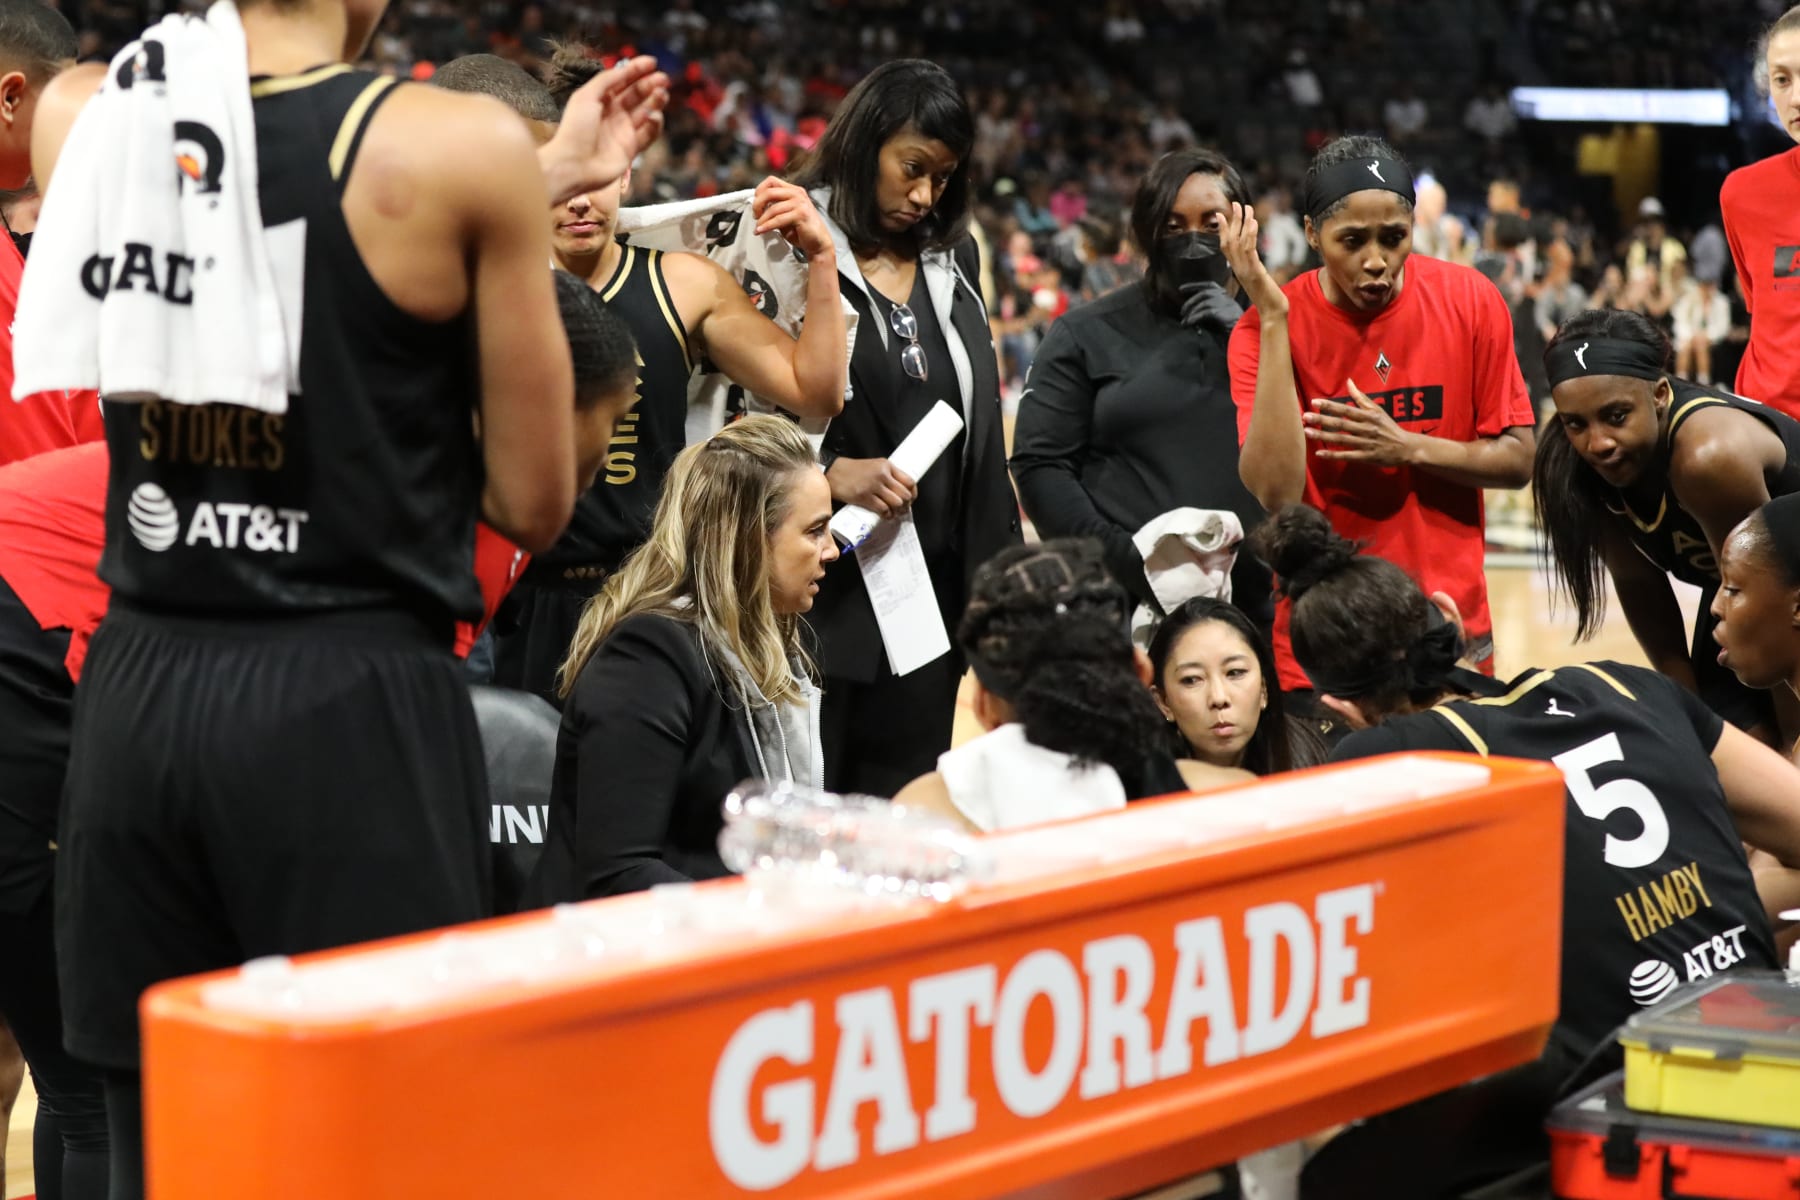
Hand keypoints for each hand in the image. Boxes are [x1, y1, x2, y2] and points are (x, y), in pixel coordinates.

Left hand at [543, 56, 669, 203]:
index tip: (652, 62)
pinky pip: (648, 134)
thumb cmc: (575, 129)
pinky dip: (655, 124)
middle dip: (650, 84)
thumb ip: (606, 80)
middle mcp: (613, 113)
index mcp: (600, 99)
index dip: (637, 69)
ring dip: (656, 101)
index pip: (623, 80)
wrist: (574, 165)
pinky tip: (654, 117)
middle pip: (637, 94)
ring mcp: (623, 131)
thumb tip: (624, 68)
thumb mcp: (586, 96)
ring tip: (662, 94)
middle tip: (663, 79)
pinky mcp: (631, 149)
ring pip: (646, 111)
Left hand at [752, 177, 834, 260]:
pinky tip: (761, 231)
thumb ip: (775, 207)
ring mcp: (800, 203)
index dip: (759, 191)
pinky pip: (778, 219)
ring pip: (773, 208)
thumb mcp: (785, 214)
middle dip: (757, 204)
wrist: (817, 243)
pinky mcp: (801, 215)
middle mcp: (797, 194)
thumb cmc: (801, 230)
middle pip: (769, 192)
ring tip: (758, 228)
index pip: (771, 181)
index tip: (756, 205)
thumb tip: (757, 206)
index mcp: (793, 190)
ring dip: (762, 220)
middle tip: (755, 216)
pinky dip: (767, 226)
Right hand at [826, 457, 916, 516]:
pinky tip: (886, 516)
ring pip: (896, 503)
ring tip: (894, 513)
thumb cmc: (853, 471)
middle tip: (903, 509)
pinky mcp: (865, 497)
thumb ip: (887, 475)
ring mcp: (874, 486)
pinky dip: (887, 515)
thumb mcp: (874, 466)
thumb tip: (900, 490)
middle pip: (905, 494)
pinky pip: (883, 509)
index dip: (913, 493)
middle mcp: (882, 475)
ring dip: (897, 511)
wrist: (834, 473)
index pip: (909, 481)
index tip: (911, 499)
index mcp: (887, 465)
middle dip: (906, 505)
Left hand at [1179, 281, 1240, 334]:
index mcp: (1225, 296)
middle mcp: (1225, 297)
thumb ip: (1205, 313)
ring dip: (1191, 313)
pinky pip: (1204, 313)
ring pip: (1203, 303)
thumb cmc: (1230, 328)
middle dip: (1190, 302)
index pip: (1208, 286)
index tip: (1181, 289)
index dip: (1194, 286)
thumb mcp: (1215, 318)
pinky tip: (1189, 324)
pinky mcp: (1222, 312)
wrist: (1243, 335)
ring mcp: (1225, 303)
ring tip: (1184, 322)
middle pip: (1204, 293)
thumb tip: (1189, 315)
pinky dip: (1194, 318)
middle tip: (1182, 312)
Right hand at [1221, 201, 1285, 314]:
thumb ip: (1255, 269)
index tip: (1221, 214)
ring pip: (1238, 243)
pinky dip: (1249, 235)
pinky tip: (1253, 223)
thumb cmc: (1269, 299)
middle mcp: (1238, 269)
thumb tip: (1254, 263)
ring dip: (1241, 224)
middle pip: (1229, 241)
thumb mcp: (1260, 280)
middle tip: (1234, 204)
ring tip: (1246, 208)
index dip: (1222, 230)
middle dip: (1232, 221)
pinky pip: (1249, 251)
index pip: (1226, 246)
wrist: (1272, 313)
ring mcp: (1245, 271)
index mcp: (1238, 270)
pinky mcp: (1254, 273)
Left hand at [1302, 379, 1419, 465]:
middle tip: (1305, 417)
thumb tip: (1349, 381)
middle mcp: (1366, 429)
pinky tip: (1319, 453)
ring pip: (1341, 439)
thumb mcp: (1377, 410)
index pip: (1346, 410)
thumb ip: (1361, 397)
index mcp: (1368, 416)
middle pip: (1341, 424)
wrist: (1406, 447)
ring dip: (1323, 436)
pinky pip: (1347, 456)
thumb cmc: (1388, 427)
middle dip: (1322, 420)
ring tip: (1307, 432)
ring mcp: (1365, 443)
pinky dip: (1333, 455)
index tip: (1315, 402)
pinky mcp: (1366, 457)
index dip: (1330, 406)